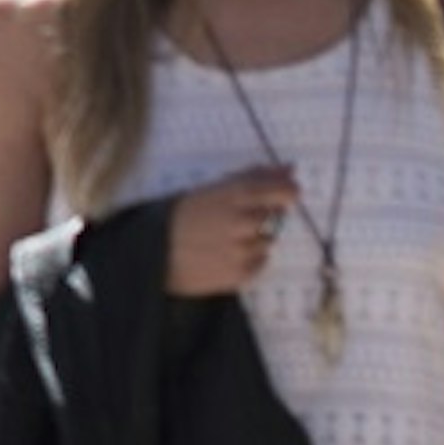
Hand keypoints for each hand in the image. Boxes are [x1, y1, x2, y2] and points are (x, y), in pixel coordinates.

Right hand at [164, 168, 295, 296]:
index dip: (288, 191)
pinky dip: (249, 258)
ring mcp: (242, 251)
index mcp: (233, 195)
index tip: (289, 191)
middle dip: (263, 216)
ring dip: (254, 238)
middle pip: (275, 217)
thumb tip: (290, 169)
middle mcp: (242, 223)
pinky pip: (260, 263)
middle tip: (238, 218)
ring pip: (267, 241)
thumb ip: (253, 176)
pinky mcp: (239, 275)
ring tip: (225, 238)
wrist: (153, 255)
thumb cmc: (178, 216)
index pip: (280, 191)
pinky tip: (226, 254)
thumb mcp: (211, 187)